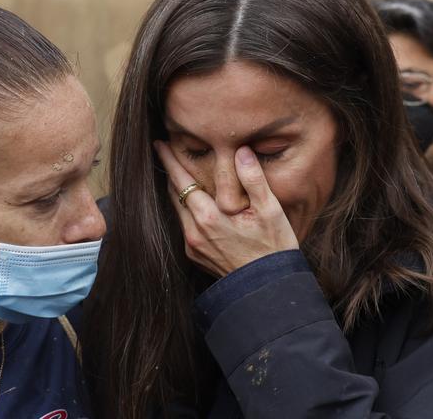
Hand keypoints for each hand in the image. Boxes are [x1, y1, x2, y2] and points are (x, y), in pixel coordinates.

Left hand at [154, 142, 298, 276]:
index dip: (169, 160)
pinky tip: (193, 202)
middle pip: (174, 194)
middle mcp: (194, 232)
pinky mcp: (195, 255)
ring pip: (177, 210)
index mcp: (208, 217)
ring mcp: (192, 245)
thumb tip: (242, 151)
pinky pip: (184, 225)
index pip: (181, 181)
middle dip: (170, 171)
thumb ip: (253, 179)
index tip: (160, 144)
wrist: (267, 288)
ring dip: (177, 190)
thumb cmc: (273, 248)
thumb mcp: (270, 210)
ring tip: (178, 172)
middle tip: (165, 151)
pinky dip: (185, 210)